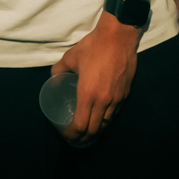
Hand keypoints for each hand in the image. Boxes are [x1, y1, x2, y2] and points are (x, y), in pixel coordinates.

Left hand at [52, 13, 138, 143]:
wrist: (119, 37)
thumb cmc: (93, 47)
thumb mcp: (70, 58)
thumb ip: (59, 69)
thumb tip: (53, 78)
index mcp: (88, 95)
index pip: (81, 125)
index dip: (73, 135)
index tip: (67, 136)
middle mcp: (104, 101)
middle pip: (94, 130)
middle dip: (84, 140)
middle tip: (76, 141)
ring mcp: (116, 99)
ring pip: (106, 123)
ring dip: (96, 132)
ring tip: (88, 135)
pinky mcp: (125, 94)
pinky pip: (114, 113)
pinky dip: (106, 120)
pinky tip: (101, 120)